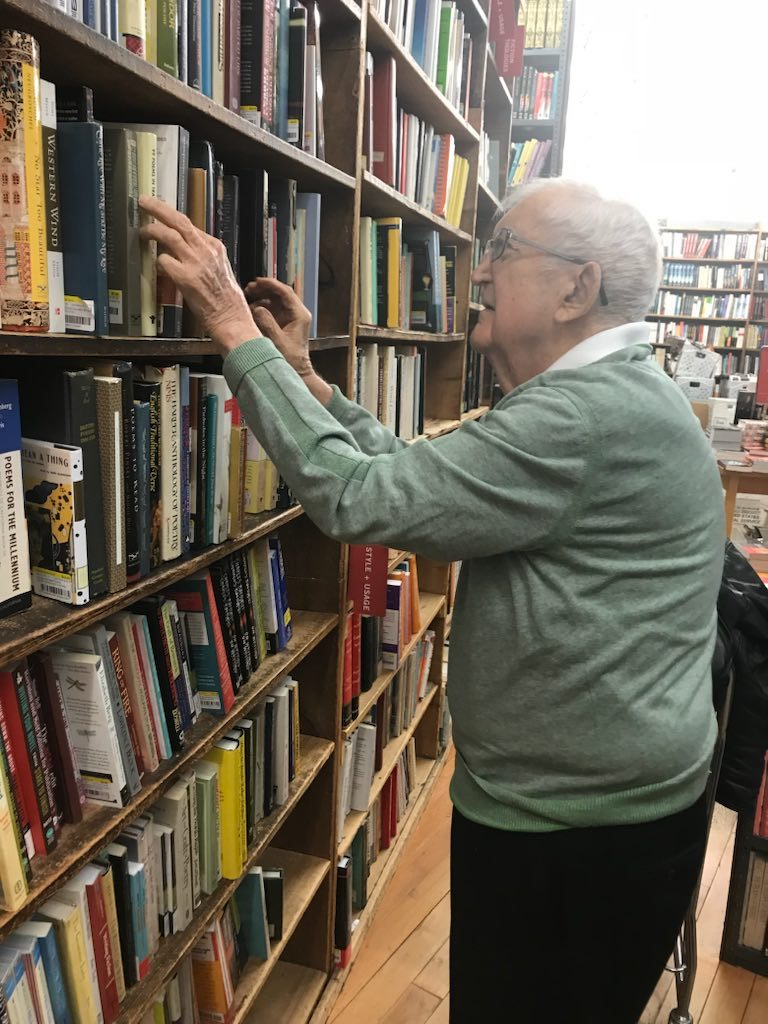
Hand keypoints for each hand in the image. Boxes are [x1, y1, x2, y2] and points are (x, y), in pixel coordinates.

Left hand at [138, 196, 256, 353]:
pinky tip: (156, 266)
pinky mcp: (185, 277)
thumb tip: (185, 249)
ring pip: (169, 235)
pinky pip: (164, 261)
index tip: (161, 213)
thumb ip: (205, 257)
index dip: (172, 217)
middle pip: (179, 221)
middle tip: (144, 201)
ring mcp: (195, 263)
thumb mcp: (221, 271)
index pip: (190, 225)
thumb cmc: (227, 301)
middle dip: (158, 208)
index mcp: (216, 247)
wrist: (231, 319)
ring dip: (152, 230)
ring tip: (142, 231)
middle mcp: (206, 251)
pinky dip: (158, 262)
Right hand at [244, 277, 312, 377]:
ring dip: (262, 296)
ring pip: (276, 299)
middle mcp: (297, 313)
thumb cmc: (291, 359)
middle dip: (264, 288)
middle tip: (250, 288)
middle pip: (280, 293)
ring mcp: (290, 317)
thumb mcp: (276, 340)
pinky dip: (262, 305)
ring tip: (249, 295)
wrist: (297, 371)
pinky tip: (252, 308)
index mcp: (299, 315)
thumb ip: (266, 322)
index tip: (258, 281)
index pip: (286, 292)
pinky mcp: (284, 322)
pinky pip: (273, 308)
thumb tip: (256, 308)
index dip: (271, 284)